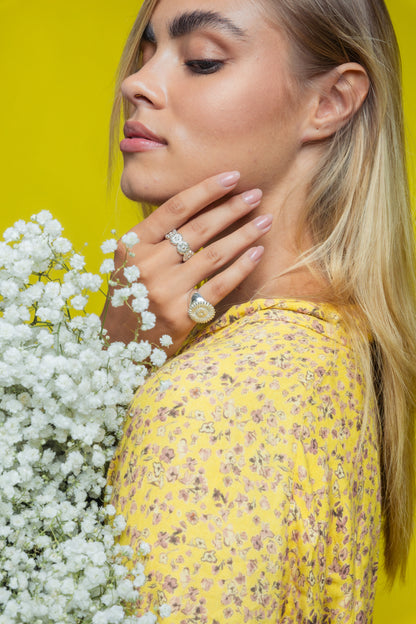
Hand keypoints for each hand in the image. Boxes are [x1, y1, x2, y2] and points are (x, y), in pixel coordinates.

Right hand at [101, 171, 271, 355]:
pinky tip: (257, 252)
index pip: (175, 208)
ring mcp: (165, 290)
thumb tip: (201, 204)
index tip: (232, 176)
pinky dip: (241, 267)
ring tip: (265, 220)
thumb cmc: (131, 295)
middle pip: (198, 228)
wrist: (120, 344)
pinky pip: (219, 285)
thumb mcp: (131, 261)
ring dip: (244, 234)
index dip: (206, 189)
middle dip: (232, 208)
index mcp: (132, 245)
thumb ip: (156, 237)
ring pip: (214, 254)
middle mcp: (148, 265)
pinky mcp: (182, 314)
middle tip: (256, 194)